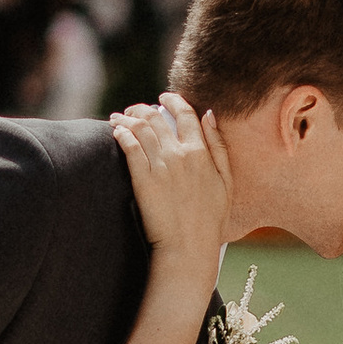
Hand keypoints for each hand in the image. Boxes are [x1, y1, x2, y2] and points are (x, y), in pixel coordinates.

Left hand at [109, 89, 231, 288]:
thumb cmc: (210, 219)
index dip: (172, 100)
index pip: (185, 114)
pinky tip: (116, 131)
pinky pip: (129, 147)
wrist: (188, 246)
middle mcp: (180, 154)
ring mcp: (160, 166)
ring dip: (127, 118)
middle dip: (142, 108)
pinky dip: (122, 134)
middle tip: (133, 110)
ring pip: (140, 128)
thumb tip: (210, 116)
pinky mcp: (143, 180)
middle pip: (156, 118)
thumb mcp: (226, 181)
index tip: (163, 97)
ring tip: (119, 118)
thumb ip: (219, 146)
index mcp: (201, 152)